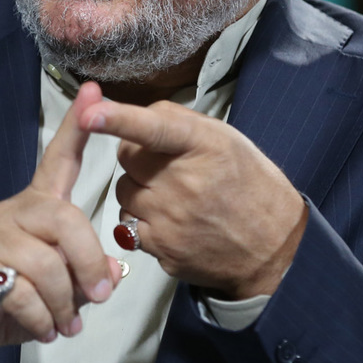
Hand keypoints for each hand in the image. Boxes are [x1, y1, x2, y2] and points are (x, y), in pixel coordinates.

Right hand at [0, 82, 123, 362]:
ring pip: (46, 264)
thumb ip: (85, 275)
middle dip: (88, 262)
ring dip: (65, 304)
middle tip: (100, 295)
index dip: (76, 128)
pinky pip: (22, 293)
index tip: (93, 92)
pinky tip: (44, 331)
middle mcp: (13, 214)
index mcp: (37, 209)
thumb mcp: (60, 290)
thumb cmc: (10, 300)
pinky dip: (42, 320)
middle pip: (65, 219)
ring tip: (66, 326)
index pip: (58, 160)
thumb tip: (112, 272)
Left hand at [78, 98, 305, 300]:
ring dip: (139, 190)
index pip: (153, 129)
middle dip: (139, 158)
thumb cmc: (248, 184)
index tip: (88, 113)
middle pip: (126, 158)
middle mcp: (184, 183)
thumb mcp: (226, 140)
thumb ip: (179, 123)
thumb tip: (135, 116)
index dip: (118, 119)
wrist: (273, 247)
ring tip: (173, 196)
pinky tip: (172, 221)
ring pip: (123, 192)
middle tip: (167, 166)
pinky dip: (143, 221)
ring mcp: (171, 220)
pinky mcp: (162, 249)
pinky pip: (129, 225)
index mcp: (204, 147)